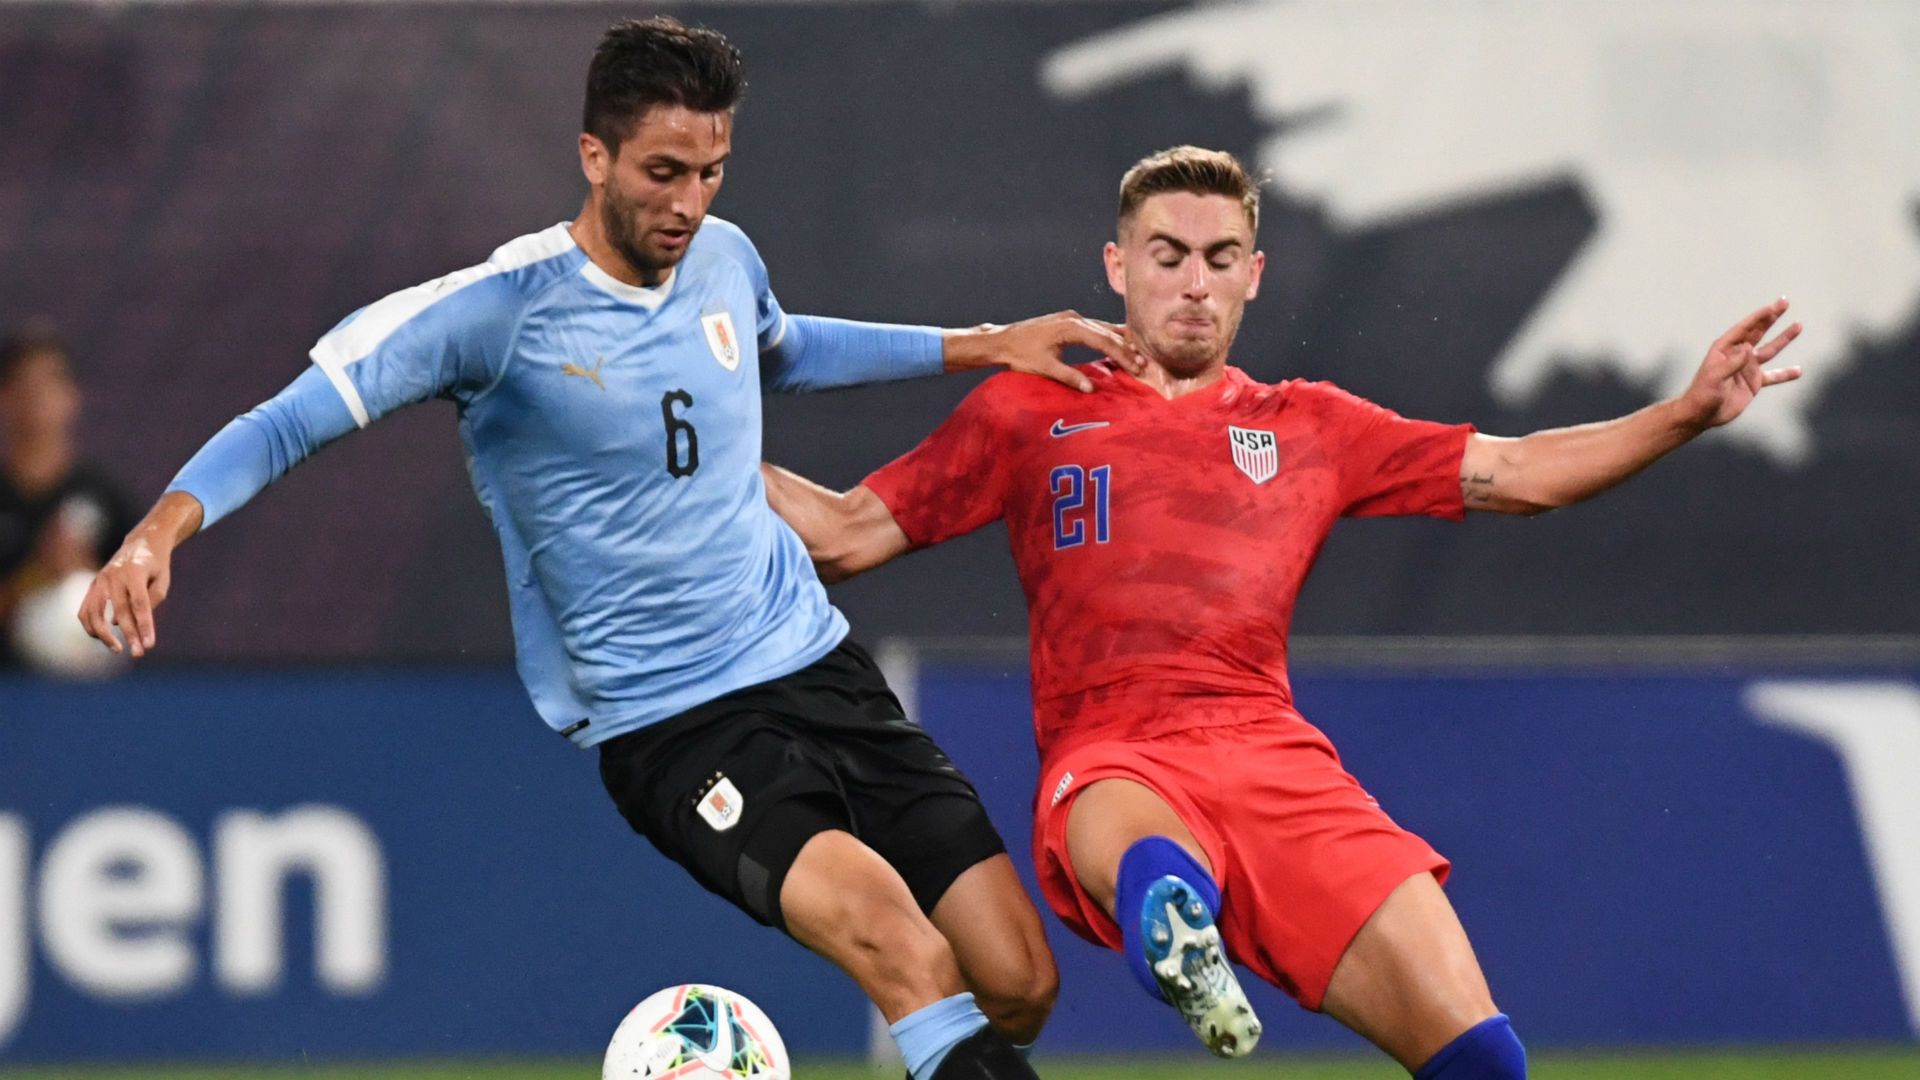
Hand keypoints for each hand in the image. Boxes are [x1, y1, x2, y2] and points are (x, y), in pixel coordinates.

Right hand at [78, 528, 174, 657]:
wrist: (141, 542)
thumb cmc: (156, 565)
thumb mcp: (162, 579)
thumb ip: (152, 600)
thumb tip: (127, 624)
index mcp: (135, 571)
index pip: (139, 604)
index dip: (144, 625)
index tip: (150, 645)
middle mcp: (113, 575)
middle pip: (120, 611)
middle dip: (130, 635)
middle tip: (138, 654)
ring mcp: (99, 580)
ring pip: (94, 612)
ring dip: (103, 634)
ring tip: (118, 650)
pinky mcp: (92, 585)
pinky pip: (85, 610)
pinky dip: (90, 626)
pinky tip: (102, 638)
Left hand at [944, 310, 1143, 392]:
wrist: (1002, 340)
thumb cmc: (1020, 355)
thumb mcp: (1045, 368)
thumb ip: (1069, 377)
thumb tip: (1092, 389)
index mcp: (1071, 327)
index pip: (1103, 341)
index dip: (1121, 355)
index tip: (1135, 366)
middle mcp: (1074, 318)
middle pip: (1106, 333)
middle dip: (1125, 348)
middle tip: (1143, 363)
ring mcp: (1071, 317)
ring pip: (1101, 327)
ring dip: (1118, 341)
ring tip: (1137, 352)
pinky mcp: (1067, 321)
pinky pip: (1093, 327)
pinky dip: (1107, 335)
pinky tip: (1117, 339)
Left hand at [1679, 298, 1803, 429]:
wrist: (1702, 414)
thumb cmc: (1703, 393)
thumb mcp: (1714, 377)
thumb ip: (1731, 363)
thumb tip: (1747, 349)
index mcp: (1725, 349)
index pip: (1745, 328)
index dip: (1759, 317)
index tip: (1773, 307)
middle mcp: (1738, 354)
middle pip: (1758, 332)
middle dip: (1771, 317)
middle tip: (1784, 302)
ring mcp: (1747, 368)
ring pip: (1770, 350)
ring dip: (1783, 338)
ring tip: (1798, 326)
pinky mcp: (1753, 382)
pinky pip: (1773, 376)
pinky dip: (1785, 374)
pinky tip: (1798, 371)